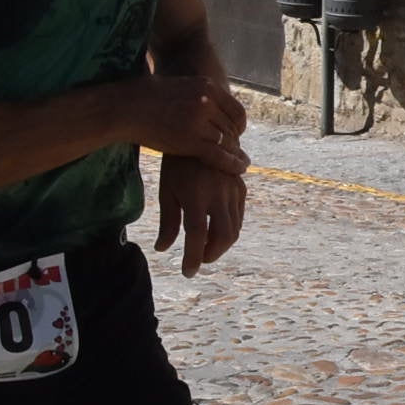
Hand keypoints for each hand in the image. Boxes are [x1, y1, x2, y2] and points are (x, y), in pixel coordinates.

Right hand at [130, 74, 250, 173]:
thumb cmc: (146, 98)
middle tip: (235, 152)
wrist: (125, 108)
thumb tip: (211, 102)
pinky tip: (240, 169)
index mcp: (207, 87)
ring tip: (240, 163)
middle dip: (234, 141)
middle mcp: (207, 101)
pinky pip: (219, 155)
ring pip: (227, 142)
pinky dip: (232, 164)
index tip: (237, 134)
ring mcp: (199, 121)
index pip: (236, 110)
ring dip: (233, 153)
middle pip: (232, 127)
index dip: (239, 125)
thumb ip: (199, 95)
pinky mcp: (191, 141)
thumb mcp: (181, 87)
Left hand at [157, 152, 247, 276]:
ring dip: (221, 244)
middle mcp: (218, 194)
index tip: (187, 272)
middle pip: (223, 236)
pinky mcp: (241, 186)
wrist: (201, 131)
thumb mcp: (167, 190)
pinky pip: (239, 215)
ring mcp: (233, 190)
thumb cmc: (177, 163)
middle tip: (199, 259)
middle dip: (212, 254)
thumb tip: (163, 249)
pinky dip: (230, 229)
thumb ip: (168, 221)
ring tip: (206, 247)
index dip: (193, 258)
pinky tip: (217, 229)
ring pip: (235, 228)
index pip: (196, 235)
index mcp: (195, 195)